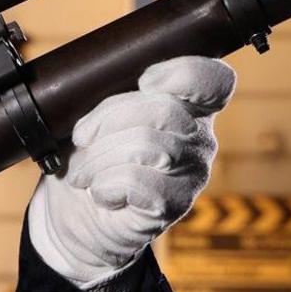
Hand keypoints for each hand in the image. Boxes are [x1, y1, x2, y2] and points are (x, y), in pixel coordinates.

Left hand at [27, 56, 234, 285]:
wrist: (76, 218)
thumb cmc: (88, 159)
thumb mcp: (93, 117)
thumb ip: (107, 94)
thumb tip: (97, 82)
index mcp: (187, 107)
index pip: (214, 81)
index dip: (184, 73)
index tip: (144, 81)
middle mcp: (199, 138)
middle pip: (165, 108)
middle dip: (109, 118)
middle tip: (81, 137)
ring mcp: (193, 173)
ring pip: (149, 143)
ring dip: (101, 155)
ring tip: (82, 171)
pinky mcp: (175, 204)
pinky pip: (138, 181)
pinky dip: (106, 184)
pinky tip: (100, 191)